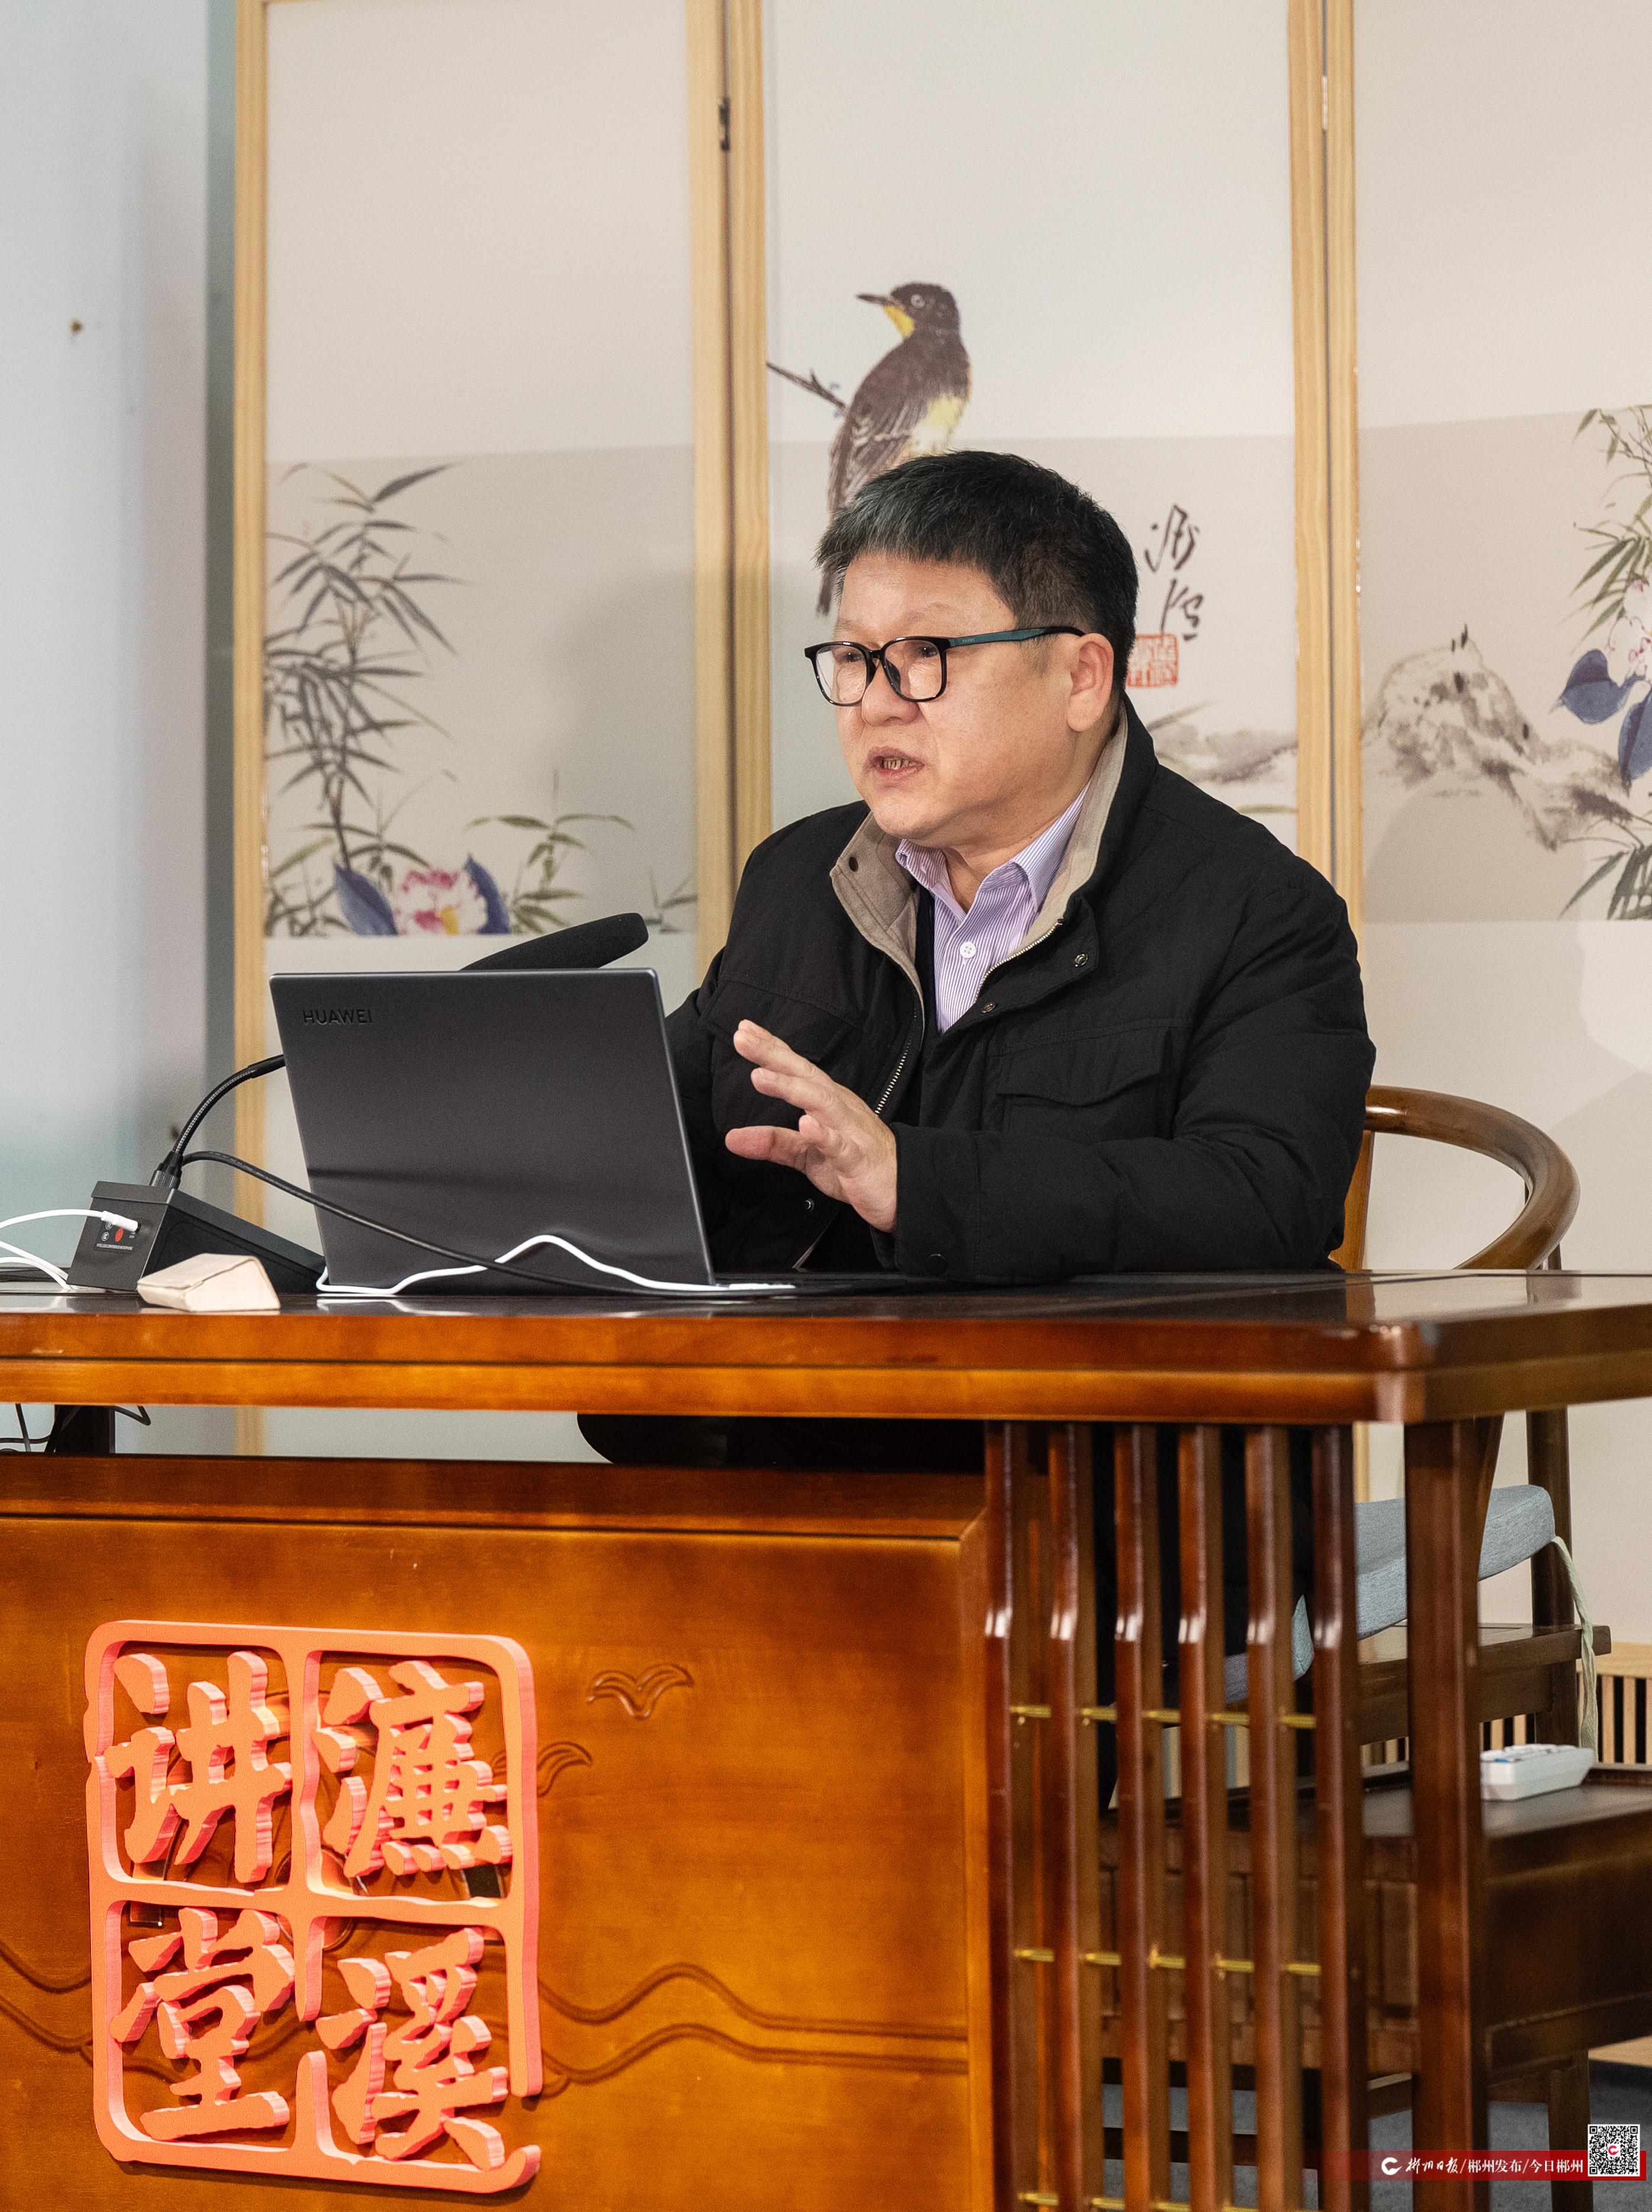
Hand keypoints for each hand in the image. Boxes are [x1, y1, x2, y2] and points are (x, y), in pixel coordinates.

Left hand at [723, 1020, 897, 1233]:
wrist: (906, 1188)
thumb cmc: (857, 1166)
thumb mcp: (807, 1155)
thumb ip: (772, 1142)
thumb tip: (731, 1138)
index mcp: (828, 1103)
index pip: (797, 1070)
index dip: (771, 1049)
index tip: (743, 1031)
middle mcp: (839, 1108)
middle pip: (806, 1075)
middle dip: (774, 1055)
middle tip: (742, 1038)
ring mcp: (851, 1132)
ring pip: (821, 1102)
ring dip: (790, 1088)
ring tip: (760, 1076)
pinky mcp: (858, 1160)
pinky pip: (841, 1146)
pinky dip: (823, 1135)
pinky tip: (806, 1124)